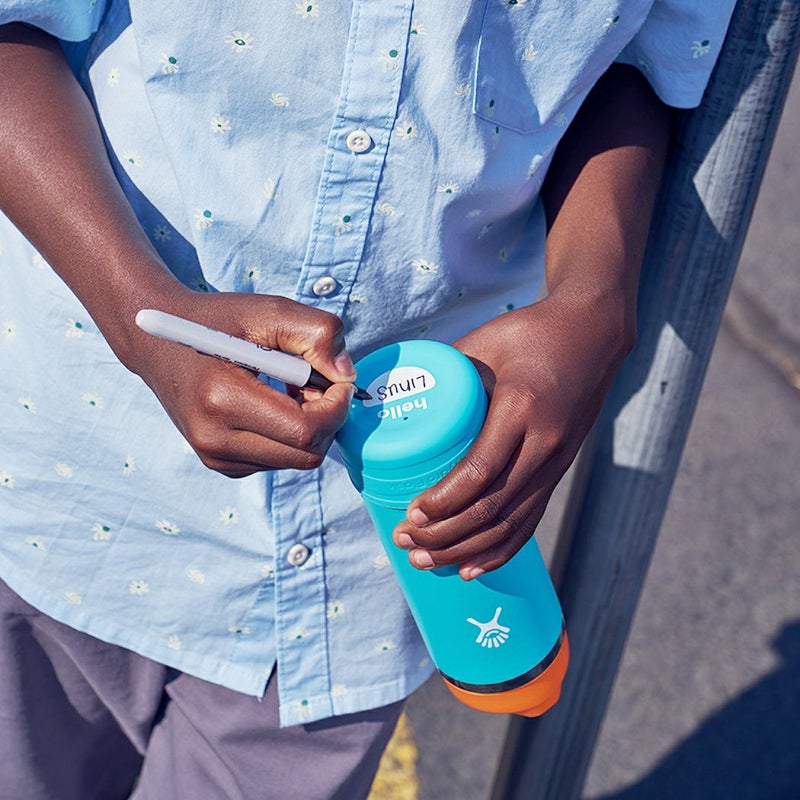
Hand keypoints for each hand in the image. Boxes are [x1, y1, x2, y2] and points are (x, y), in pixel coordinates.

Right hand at [123, 290, 356, 476]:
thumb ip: (317, 333)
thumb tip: (347, 375)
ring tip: (290, 390)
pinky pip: (277, 461)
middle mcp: (215, 439)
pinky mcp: (220, 464)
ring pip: (296, 461)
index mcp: (222, 399)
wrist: (157, 342)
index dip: (336, 407)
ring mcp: (215, 457)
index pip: (306, 431)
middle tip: (319, 384)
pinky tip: (274, 405)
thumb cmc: (216, 321)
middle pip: (307, 455)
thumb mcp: (268, 311)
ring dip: (309, 428)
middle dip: (327, 420)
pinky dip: (289, 436)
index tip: (337, 379)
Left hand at [391, 291, 632, 578]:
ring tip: (426, 562)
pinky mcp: (561, 469)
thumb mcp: (487, 340)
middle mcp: (544, 442)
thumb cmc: (535, 331)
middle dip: (445, 535)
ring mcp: (557, 461)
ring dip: (466, 549)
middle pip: (492, 508)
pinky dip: (502, 549)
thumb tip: (399, 389)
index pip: (480, 471)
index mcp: (522, 408)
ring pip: (511, 523)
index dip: (444, 501)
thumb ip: (447, 365)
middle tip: (405, 543)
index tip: (411, 513)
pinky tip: (473, 567)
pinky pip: (531, 519)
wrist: (595, 334)